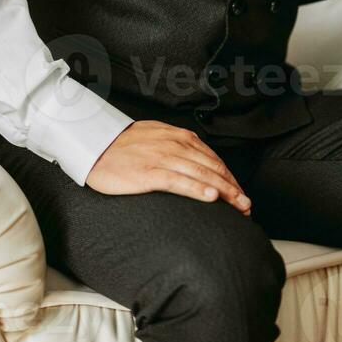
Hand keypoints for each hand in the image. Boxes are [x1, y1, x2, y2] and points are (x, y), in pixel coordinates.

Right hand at [85, 120, 251, 214]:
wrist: (95, 145)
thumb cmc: (124, 146)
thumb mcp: (157, 137)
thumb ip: (178, 146)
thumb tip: (198, 161)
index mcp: (179, 136)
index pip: (213, 158)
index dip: (230, 177)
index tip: (240, 193)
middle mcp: (175, 144)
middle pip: (213, 167)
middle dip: (233, 187)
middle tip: (247, 205)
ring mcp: (163, 158)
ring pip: (202, 174)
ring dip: (225, 191)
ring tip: (239, 205)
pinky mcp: (149, 172)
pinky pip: (179, 181)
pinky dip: (198, 188)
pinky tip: (211, 198)